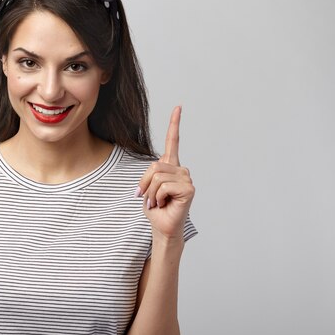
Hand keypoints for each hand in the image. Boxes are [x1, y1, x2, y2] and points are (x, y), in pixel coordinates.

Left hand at [137, 106, 194, 241]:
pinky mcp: (189, 189)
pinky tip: (165, 205)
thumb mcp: (146, 188)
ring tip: (158, 202)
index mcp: (171, 166)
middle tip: (150, 198)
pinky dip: (158, 198)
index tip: (178, 107)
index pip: (173, 142)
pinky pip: (163, 187)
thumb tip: (156, 170)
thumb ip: (150, 175)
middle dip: (146, 184)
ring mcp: (187, 179)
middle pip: (155, 166)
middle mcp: (181, 170)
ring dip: (151, 193)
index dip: (175, 124)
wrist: (162, 227)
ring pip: (158, 176)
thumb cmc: (155, 208)